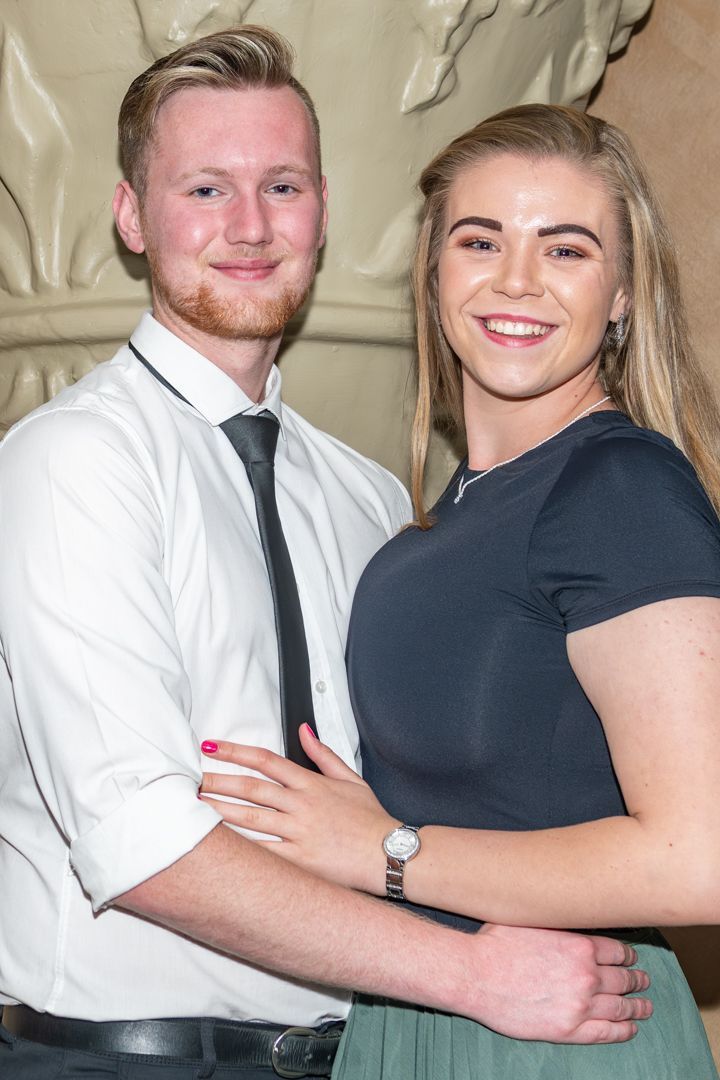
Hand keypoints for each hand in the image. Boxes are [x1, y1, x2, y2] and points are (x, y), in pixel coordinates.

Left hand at [200, 726, 396, 893]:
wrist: (390, 854)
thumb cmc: (371, 819)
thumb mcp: (351, 779)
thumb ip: (323, 754)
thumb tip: (304, 730)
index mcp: (311, 784)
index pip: (266, 760)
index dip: (236, 751)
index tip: (213, 747)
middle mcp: (301, 806)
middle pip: (251, 789)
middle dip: (217, 782)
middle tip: (191, 779)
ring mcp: (299, 834)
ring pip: (250, 820)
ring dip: (219, 812)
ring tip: (194, 808)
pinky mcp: (299, 862)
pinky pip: (263, 854)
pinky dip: (240, 849)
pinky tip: (218, 845)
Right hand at [459, 923, 651, 1042]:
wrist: (476, 974)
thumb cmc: (497, 943)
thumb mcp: (531, 919)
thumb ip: (557, 921)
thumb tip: (566, 910)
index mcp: (579, 945)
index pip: (616, 951)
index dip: (627, 956)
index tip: (631, 958)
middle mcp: (586, 974)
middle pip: (623, 978)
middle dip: (636, 979)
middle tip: (643, 980)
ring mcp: (580, 1004)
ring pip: (620, 1007)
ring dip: (637, 1006)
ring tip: (645, 1006)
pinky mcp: (569, 1030)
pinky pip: (606, 1032)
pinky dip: (623, 1030)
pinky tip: (630, 1028)